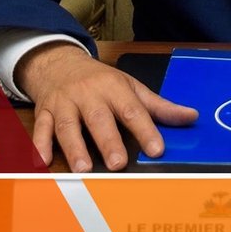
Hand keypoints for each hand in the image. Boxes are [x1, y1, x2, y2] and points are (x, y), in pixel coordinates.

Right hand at [16, 42, 197, 171]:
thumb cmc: (99, 80)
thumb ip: (159, 107)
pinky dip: (39, 145)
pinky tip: (43, 161)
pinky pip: (40, 128)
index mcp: (113, 88)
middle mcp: (88, 95)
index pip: (132, 110)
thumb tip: (190, 116)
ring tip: (83, 168)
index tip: (156, 149)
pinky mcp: (44, 112)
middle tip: (117, 163)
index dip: (145, 129)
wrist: (58, 63)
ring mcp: (64, 104)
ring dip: (74, 147)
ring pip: (67, 125)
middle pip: (98, 118)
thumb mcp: (130, 87)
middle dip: (108, 140)